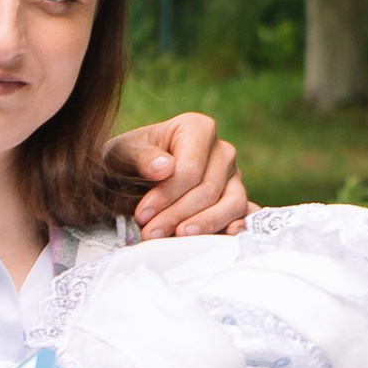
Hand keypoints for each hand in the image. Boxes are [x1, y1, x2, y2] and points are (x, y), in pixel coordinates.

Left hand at [105, 106, 250, 240]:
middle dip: (178, 215)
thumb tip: (164, 168)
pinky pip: (243, 215)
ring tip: (180, 237)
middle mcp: (222, 151)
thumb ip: (142, 157)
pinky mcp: (237, 200)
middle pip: (208, 190)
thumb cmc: (128, 161)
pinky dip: (235, 227)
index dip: (167, 195)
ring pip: (232, 203)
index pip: (190, 169)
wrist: (131, 178)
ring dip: (206, 224)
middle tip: (151, 233)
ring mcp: (234, 177)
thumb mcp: (124, 153)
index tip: (143, 214)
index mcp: (199, 129)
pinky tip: (221, 238)